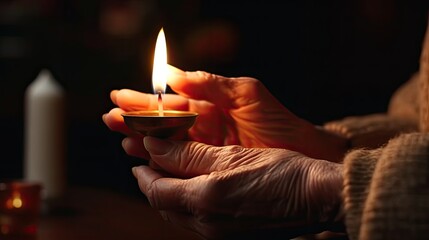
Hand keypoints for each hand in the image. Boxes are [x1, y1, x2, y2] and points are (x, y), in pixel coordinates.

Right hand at [103, 65, 346, 160]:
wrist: (304, 154)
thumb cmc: (279, 121)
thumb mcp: (247, 93)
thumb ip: (210, 83)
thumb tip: (171, 73)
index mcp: (210, 105)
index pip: (171, 102)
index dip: (145, 99)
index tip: (119, 96)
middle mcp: (204, 126)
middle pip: (162, 123)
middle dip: (136, 119)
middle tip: (110, 118)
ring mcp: (206, 148)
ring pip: (166, 143)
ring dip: (142, 139)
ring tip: (121, 137)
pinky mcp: (211, 167)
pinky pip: (180, 162)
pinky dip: (160, 158)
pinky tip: (142, 156)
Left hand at [131, 137, 343, 238]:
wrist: (317, 197)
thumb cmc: (281, 171)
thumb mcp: (231, 155)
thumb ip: (188, 154)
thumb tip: (154, 147)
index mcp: (203, 200)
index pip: (155, 190)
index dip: (143, 174)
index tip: (138, 158)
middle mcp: (208, 224)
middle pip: (165, 206)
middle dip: (152, 185)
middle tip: (150, 165)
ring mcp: (220, 234)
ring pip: (180, 215)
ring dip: (169, 195)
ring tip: (170, 175)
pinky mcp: (233, 236)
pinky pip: (199, 221)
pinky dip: (189, 204)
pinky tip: (196, 190)